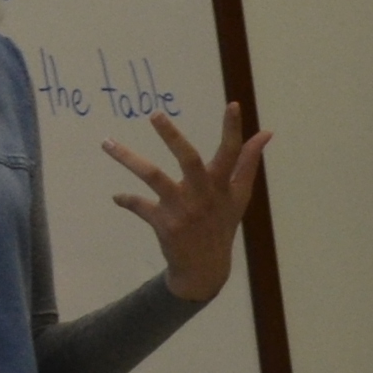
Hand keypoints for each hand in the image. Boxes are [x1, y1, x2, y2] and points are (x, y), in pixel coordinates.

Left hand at [107, 106, 268, 303]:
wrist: (205, 268)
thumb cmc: (221, 223)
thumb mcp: (239, 195)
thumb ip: (248, 163)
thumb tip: (266, 132)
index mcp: (222, 186)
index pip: (232, 153)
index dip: (233, 129)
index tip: (233, 104)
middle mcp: (204, 195)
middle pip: (189, 160)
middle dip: (172, 137)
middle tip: (154, 114)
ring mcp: (182, 209)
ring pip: (153, 177)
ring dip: (128, 158)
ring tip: (106, 142)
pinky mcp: (164, 224)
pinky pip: (139, 206)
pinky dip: (127, 200)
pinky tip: (117, 197)